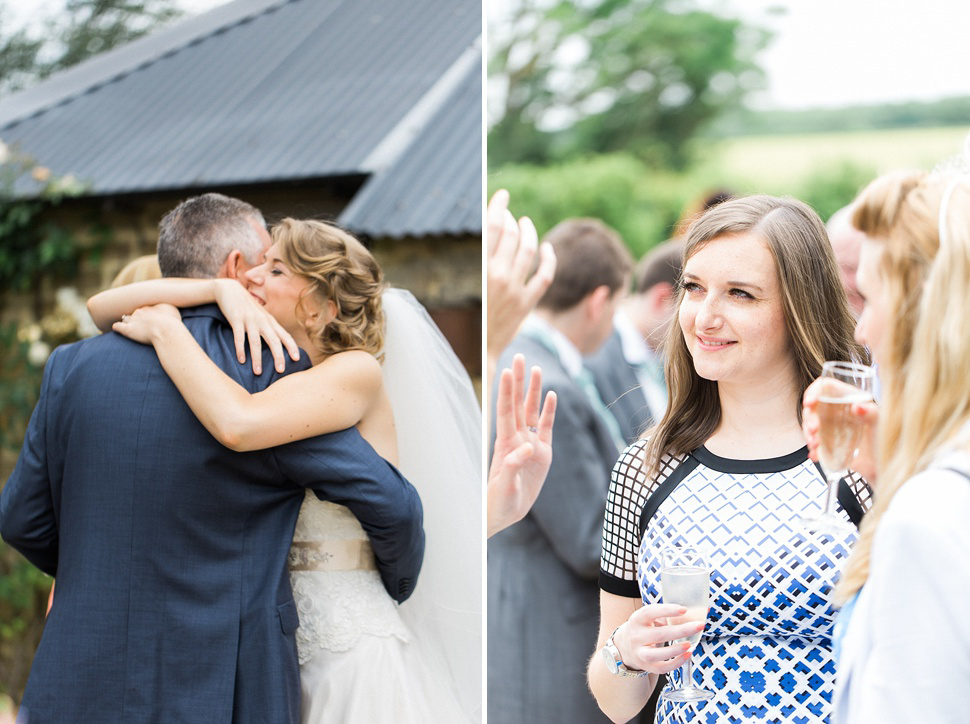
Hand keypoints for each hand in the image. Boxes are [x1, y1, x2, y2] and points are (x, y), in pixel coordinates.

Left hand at [112, 303, 181, 343]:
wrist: (166, 330)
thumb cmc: (172, 321)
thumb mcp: (173, 309)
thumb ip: (168, 308)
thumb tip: (167, 307)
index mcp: (150, 307)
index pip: (146, 309)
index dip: (149, 314)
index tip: (152, 319)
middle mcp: (140, 311)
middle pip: (136, 312)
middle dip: (138, 316)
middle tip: (142, 322)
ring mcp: (133, 320)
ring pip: (126, 318)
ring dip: (126, 320)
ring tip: (127, 324)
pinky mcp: (128, 330)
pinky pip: (118, 326)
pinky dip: (116, 326)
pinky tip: (115, 327)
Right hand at [214, 279, 299, 374]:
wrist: (230, 289)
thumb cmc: (247, 307)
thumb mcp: (261, 316)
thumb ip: (268, 329)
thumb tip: (277, 346)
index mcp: (270, 321)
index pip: (285, 335)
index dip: (292, 347)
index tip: (297, 359)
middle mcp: (262, 321)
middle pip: (273, 340)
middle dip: (278, 356)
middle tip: (281, 370)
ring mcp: (249, 319)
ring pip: (256, 341)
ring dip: (257, 358)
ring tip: (258, 372)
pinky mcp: (236, 319)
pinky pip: (239, 336)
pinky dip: (240, 349)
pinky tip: (241, 360)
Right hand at [486, 190, 555, 380]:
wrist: (484, 349)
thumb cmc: (475, 316)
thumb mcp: (474, 286)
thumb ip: (484, 262)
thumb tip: (494, 233)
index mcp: (481, 270)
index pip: (492, 227)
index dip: (499, 207)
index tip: (503, 196)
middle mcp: (500, 277)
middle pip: (512, 235)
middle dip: (512, 219)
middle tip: (512, 215)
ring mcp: (516, 289)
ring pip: (529, 250)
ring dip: (530, 232)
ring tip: (527, 225)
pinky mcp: (529, 302)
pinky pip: (544, 275)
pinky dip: (549, 259)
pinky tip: (548, 249)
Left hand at [487, 354, 556, 536]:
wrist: (506, 513)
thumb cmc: (499, 501)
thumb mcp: (505, 487)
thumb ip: (514, 466)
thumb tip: (529, 447)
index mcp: (505, 444)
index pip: (506, 411)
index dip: (505, 391)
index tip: (506, 371)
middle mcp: (516, 438)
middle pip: (518, 403)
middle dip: (518, 381)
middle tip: (520, 357)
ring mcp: (530, 443)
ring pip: (532, 411)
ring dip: (533, 390)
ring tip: (536, 369)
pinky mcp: (542, 453)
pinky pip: (546, 427)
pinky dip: (548, 411)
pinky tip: (551, 394)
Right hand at [611, 604, 705, 673]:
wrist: (625, 646)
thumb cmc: (644, 628)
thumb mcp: (649, 618)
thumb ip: (667, 614)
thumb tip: (696, 612)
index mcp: (637, 619)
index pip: (649, 613)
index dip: (667, 610)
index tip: (684, 609)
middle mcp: (636, 636)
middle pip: (659, 634)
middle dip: (681, 630)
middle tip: (699, 625)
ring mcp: (640, 653)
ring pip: (657, 654)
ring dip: (675, 649)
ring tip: (690, 644)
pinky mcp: (646, 666)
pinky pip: (661, 668)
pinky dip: (676, 663)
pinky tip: (687, 655)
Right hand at [802, 377, 878, 484]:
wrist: (885, 467)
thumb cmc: (887, 443)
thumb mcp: (880, 426)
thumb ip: (872, 414)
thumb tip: (857, 406)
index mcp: (850, 401)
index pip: (827, 388)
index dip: (815, 392)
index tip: (808, 403)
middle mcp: (840, 412)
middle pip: (816, 407)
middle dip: (809, 418)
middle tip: (814, 430)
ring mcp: (834, 427)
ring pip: (812, 424)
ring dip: (809, 434)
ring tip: (815, 444)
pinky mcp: (831, 443)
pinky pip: (816, 442)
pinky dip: (813, 448)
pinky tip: (816, 454)